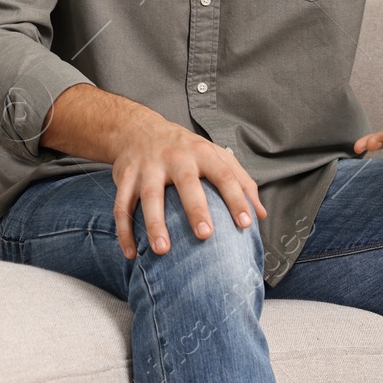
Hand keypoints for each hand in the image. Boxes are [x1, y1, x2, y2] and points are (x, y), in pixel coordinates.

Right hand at [110, 112, 266, 259]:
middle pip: (185, 183)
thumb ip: (240, 181)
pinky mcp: (125, 178)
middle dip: (195, 209)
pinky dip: (124, 231)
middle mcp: (174, 157)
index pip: (223, 174)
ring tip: (162, 250)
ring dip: (154, 223)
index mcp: (200, 152)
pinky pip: (121, 206)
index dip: (236, 198)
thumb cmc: (184, 148)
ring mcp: (147, 167)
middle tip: (205, 235)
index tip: (246, 223)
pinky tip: (131, 253)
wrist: (137, 128)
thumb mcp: (214, 154)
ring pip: (149, 196)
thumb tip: (261, 215)